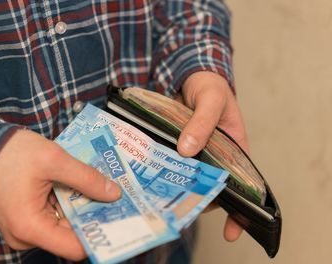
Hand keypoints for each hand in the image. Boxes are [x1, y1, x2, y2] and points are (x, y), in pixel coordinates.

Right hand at [0, 129, 120, 260]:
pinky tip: (81, 189)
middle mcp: (25, 236)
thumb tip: (113, 194)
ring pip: (64, 227)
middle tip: (115, 201)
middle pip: (71, 237)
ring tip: (101, 191)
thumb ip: (86, 178)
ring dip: (81, 209)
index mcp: (29, 226)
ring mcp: (24, 230)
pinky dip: (68, 205)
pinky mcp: (25, 220)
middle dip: (94, 218)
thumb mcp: (53, 159)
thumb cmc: (10, 153)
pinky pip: (53, 219)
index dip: (100, 235)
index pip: (75, 248)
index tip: (119, 220)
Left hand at [177, 71, 248, 241]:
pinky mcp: (175, 147)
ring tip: (163, 200)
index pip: (242, 185)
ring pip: (189, 177)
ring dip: (179, 187)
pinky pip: (171, 163)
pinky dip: (164, 171)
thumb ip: (202, 122)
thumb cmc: (210, 86)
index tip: (232, 232)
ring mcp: (194, 153)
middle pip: (211, 186)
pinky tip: (151, 179)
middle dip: (200, 201)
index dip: (240, 210)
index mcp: (235, 149)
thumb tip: (187, 150)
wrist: (189, 73)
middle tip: (183, 213)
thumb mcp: (212, 100)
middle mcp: (215, 156)